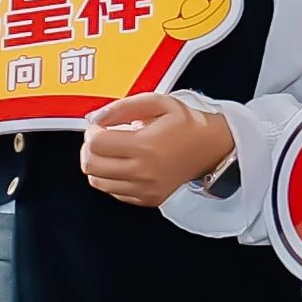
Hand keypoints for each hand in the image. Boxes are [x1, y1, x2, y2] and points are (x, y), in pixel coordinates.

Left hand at [79, 92, 233, 205]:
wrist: (212, 148)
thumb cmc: (188, 125)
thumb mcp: (158, 103)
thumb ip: (123, 107)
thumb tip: (96, 117)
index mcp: (145, 146)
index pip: (96, 144)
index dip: (92, 132)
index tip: (101, 126)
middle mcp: (144, 171)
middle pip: (91, 165)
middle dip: (90, 149)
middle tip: (103, 138)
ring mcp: (145, 189)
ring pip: (97, 181)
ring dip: (98, 164)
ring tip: (113, 152)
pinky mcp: (148, 199)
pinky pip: (113, 192)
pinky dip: (112, 178)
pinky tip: (125, 165)